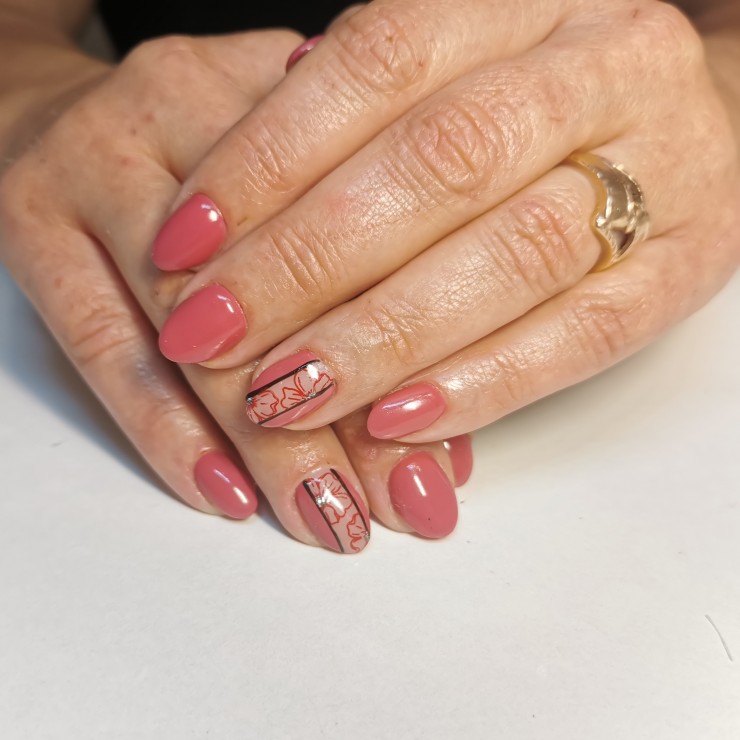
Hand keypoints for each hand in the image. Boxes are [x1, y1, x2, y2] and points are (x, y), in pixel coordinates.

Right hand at [0, 28, 466, 551]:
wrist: (65, 113)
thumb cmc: (212, 158)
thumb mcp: (302, 171)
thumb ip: (368, 261)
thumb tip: (437, 397)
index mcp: (292, 90)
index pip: (369, 241)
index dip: (415, 362)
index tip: (445, 461)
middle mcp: (194, 106)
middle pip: (289, 289)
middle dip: (349, 422)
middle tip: (396, 508)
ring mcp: (102, 161)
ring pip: (200, 328)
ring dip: (270, 445)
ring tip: (325, 519)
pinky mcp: (32, 218)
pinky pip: (102, 345)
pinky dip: (167, 433)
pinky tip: (227, 495)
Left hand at [151, 0, 739, 443]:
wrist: (695, 117)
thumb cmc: (537, 108)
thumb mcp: (450, 83)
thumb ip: (357, 139)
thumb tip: (229, 239)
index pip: (376, 63)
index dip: (266, 158)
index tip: (180, 245)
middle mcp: (602, 65)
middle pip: (439, 164)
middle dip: (307, 263)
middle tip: (209, 335)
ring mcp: (665, 168)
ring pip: (512, 254)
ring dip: (382, 336)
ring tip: (283, 396)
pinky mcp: (691, 267)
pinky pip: (586, 334)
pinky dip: (483, 382)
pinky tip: (394, 423)